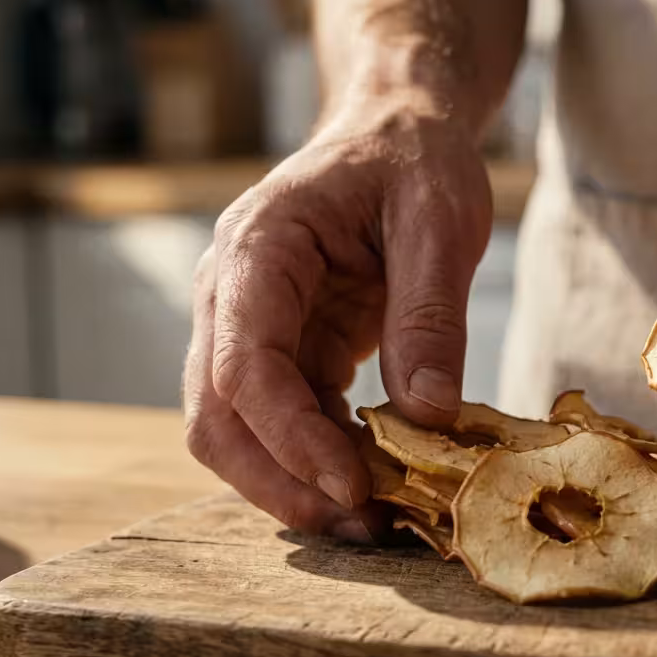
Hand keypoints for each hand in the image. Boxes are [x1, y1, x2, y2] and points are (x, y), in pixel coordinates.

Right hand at [184, 112, 492, 540]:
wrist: (397, 130)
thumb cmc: (415, 158)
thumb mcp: (439, 220)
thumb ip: (430, 314)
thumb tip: (430, 416)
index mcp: (258, 249)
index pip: (244, 365)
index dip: (290, 437)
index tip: (353, 485)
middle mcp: (232, 294)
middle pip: (217, 416)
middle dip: (280, 481)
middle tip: (360, 526)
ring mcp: (250, 325)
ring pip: (239, 431)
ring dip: (295, 483)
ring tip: (373, 521)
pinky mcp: (285, 348)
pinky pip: (283, 420)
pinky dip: (318, 460)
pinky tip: (374, 482)